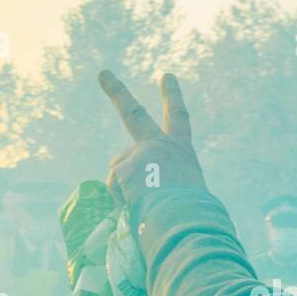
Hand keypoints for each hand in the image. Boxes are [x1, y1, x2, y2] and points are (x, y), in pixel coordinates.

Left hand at [98, 70, 205, 208]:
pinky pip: (114, 190)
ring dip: (124, 191)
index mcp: (182, 152)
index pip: (179, 118)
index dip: (172, 96)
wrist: (188, 221)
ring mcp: (140, 153)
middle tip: (103, 74)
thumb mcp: (186, 197)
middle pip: (134, 114)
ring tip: (145, 208)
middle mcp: (160, 145)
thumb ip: (162, 188)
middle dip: (117, 91)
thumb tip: (130, 197)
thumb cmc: (193, 217)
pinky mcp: (124, 167)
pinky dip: (121, 203)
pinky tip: (137, 209)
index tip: (166, 76)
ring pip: (119, 171)